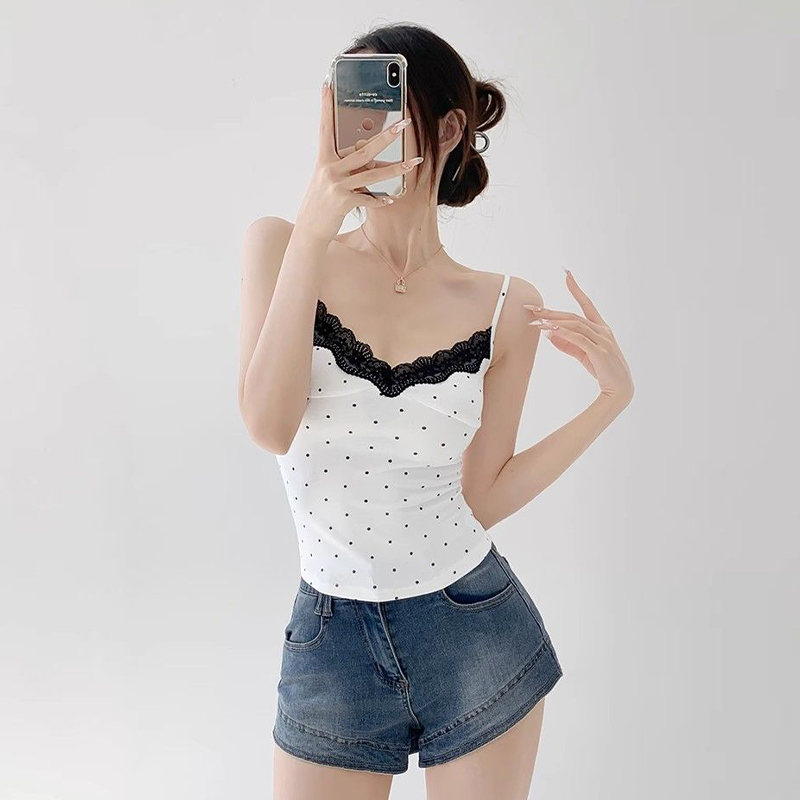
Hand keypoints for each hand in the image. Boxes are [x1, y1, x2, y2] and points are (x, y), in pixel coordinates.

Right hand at [293, 78, 423, 242]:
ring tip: (414, 162)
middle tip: (404, 123)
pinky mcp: (344, 202)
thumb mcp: (327, 177)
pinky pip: (369, 198)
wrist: (310, 227)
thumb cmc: (322, 200)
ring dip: (397, 168)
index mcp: (323, 159)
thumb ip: (345, 164)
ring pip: (372, 174)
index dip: (326, 106)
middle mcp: (329, 170)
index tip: (328, 84)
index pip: (325, 128)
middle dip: (387, 136)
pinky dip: (381, 199)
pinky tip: (391, 197)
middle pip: (364, 150)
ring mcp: (337, 186)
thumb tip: (370, 155)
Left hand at [523, 269, 634, 407]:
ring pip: (575, 325)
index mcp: (601, 327)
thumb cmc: (602, 370)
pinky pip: (580, 339)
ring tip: (536, 323)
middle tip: (531, 308)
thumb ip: (566, 343)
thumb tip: (547, 333)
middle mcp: (603, 330)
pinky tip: (552, 330)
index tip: (567, 274)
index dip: (576, 289)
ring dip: (554, 322)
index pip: (587, 304)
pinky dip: (565, 333)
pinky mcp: (600, 352)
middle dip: (551, 311)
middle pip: (573, 315)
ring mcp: (603, 340)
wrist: (618, 391)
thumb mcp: (582, 354)